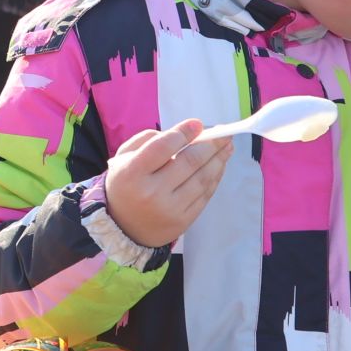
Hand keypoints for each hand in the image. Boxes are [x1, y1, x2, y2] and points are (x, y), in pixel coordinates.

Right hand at [101, 119, 231, 247]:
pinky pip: (205, 195)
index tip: (197, 124)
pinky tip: (219, 165)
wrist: (124, 227)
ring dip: (218, 160)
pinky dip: (215, 177)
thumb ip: (146, 139)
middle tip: (224, 133)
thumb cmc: (126, 184)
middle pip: (189, 162)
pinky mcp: (183, 221)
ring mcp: (169, 209)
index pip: (162, 147)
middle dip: (211, 144)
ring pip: (202, 178)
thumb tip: (183, 133)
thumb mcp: (123, 157)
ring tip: (227, 146)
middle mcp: (151, 192)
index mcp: (132, 172)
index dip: (183, 133)